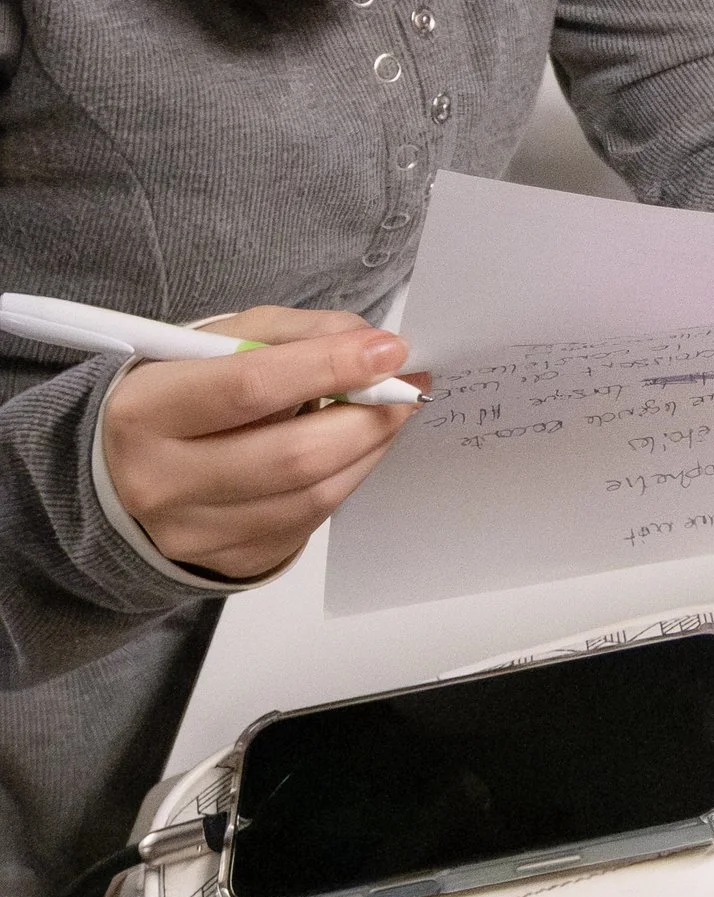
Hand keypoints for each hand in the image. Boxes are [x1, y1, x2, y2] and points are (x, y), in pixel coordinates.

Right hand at [100, 312, 425, 580]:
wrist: (125, 470)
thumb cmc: (180, 394)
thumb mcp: (217, 342)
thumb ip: (294, 334)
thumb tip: (370, 344)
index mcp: (147, 411)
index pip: (250, 388)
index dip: (329, 366)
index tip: (388, 350)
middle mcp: (161, 481)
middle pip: (292, 455)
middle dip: (367, 417)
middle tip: (405, 388)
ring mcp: (193, 532)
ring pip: (311, 496)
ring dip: (368, 450)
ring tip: (387, 415)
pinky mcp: (227, 562)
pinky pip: (309, 523)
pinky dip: (344, 481)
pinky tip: (351, 452)